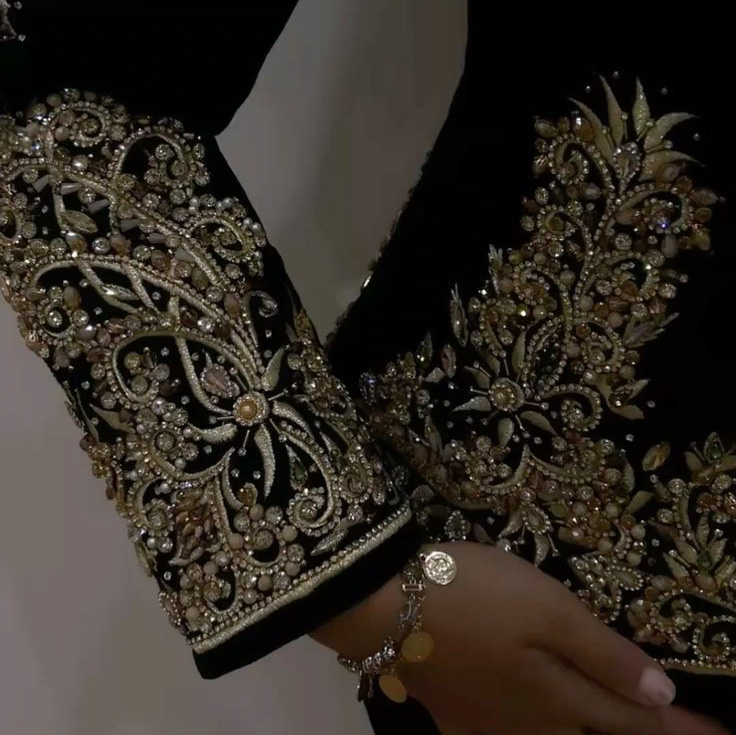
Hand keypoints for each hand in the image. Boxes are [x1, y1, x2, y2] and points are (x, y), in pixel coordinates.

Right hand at [313, 542, 728, 734]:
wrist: (385, 606)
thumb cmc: (475, 595)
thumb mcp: (547, 609)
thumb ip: (603, 655)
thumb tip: (660, 695)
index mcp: (557, 697)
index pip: (632, 720)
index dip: (677, 729)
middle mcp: (528, 723)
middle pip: (592, 734)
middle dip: (636, 732)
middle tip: (667, 726)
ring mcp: (485, 722)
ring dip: (583, 731)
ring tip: (603, 719)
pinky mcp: (451, 712)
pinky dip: (525, 733)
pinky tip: (518, 726)